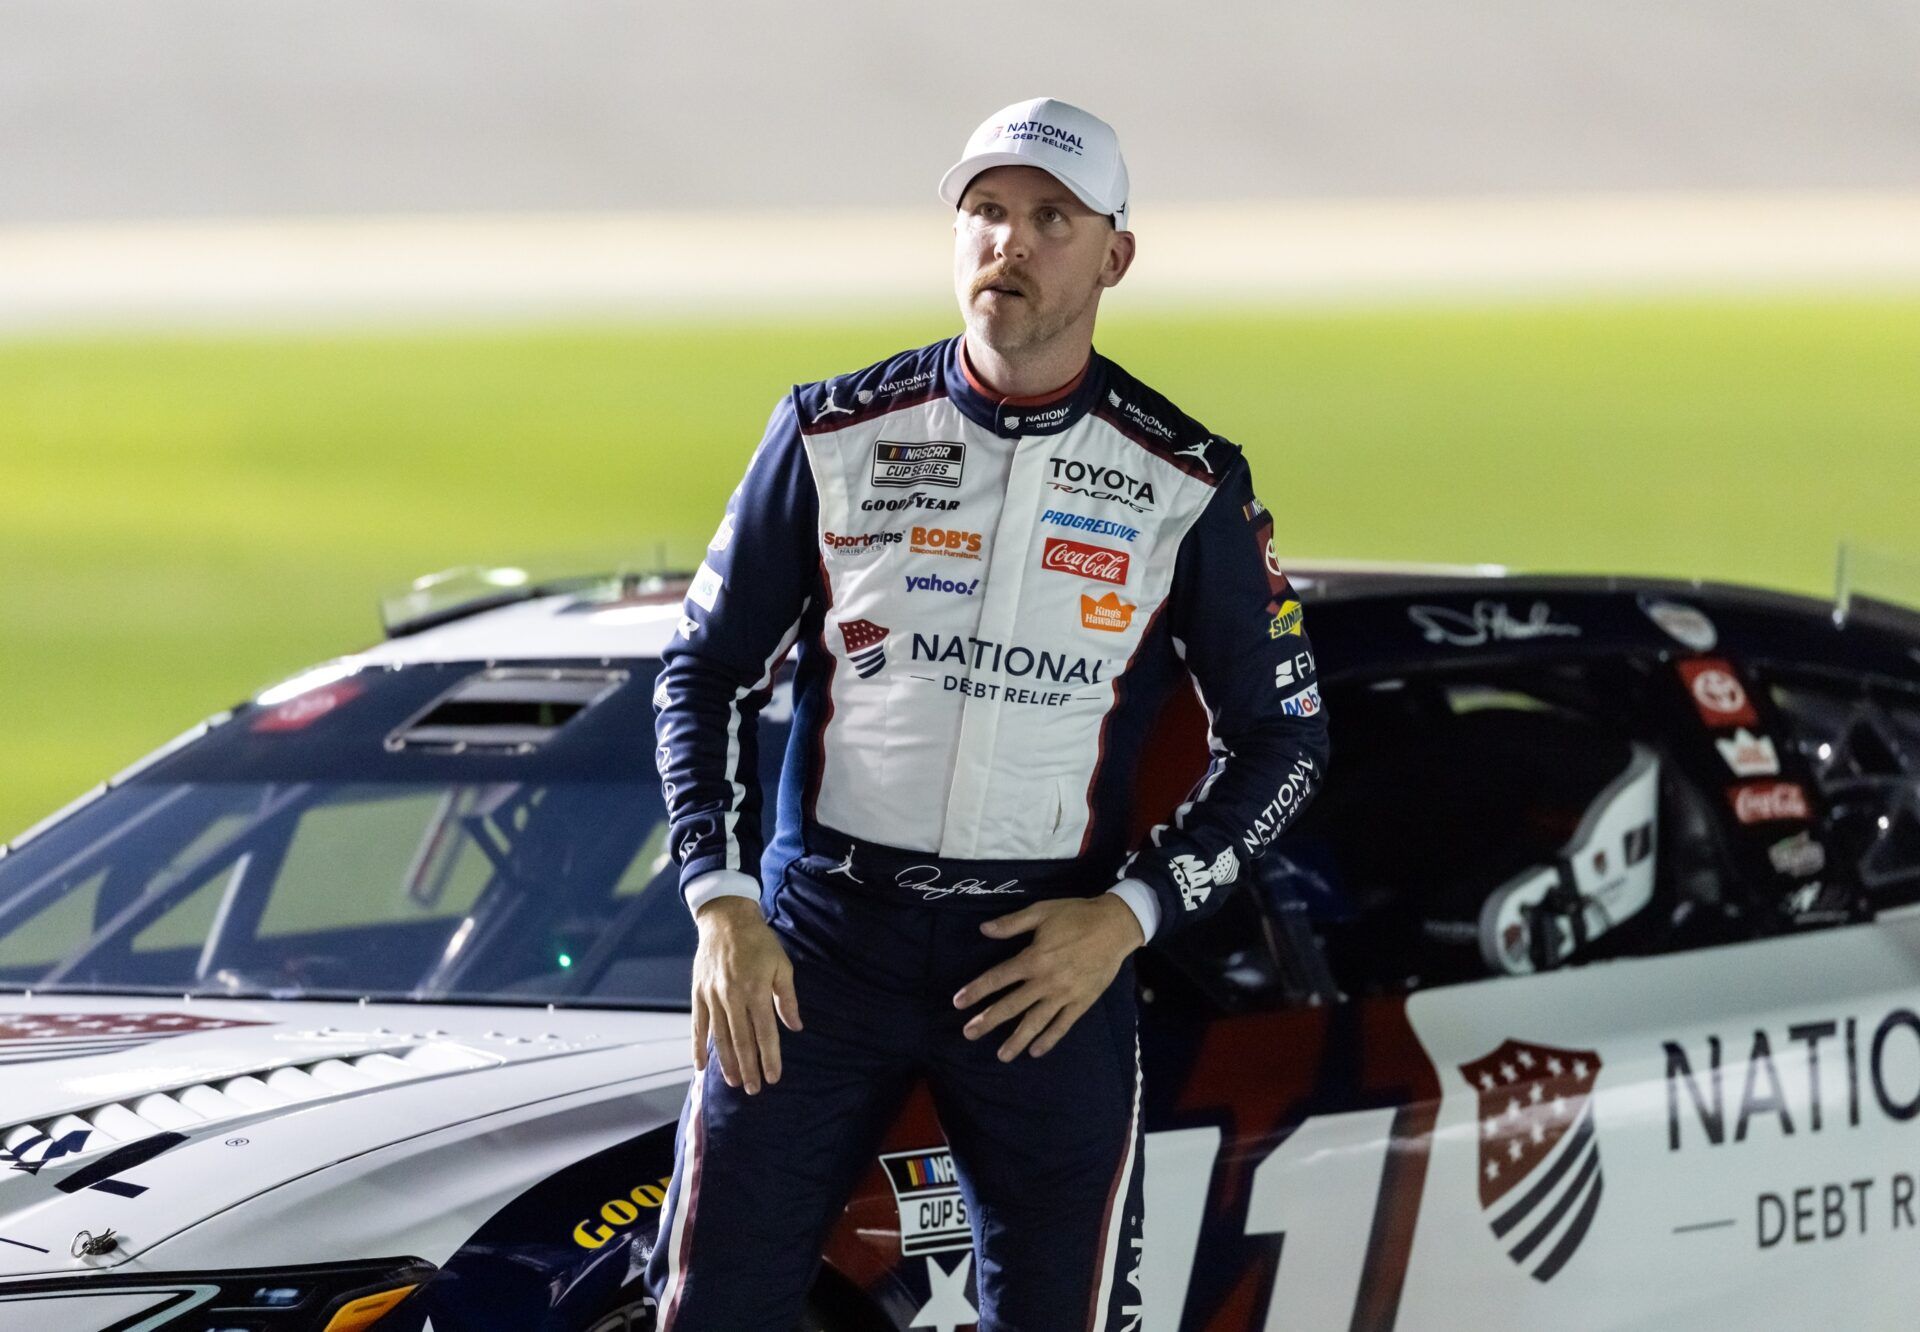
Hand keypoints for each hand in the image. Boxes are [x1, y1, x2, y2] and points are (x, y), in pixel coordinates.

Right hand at [691, 896, 800, 1093]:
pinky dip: (698, 1047)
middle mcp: (733, 997)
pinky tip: (700, 1066)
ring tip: (734, 1082)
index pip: (765, 1033)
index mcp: (756, 991)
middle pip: (741, 1041)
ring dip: (727, 1062)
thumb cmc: (759, 942)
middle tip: (754, 1089)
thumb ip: (787, 998)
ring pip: (720, 1037)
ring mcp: (713, 997)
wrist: (726, 919)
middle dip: (749, 1067)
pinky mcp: (699, 994)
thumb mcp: (781, 965)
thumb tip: (795, 1027)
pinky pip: (698, 1025)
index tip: (773, 1077)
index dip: (770, 1057)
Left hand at [952, 895, 1144, 1061]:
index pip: (998, 978)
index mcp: (1033, 958)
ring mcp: (1064, 995)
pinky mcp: (1082, 1002)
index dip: (977, 990)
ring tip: (1002, 1056)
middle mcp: (1046, 981)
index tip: (958, 1002)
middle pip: (1012, 1005)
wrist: (1116, 926)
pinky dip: (1049, 1039)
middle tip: (969, 1034)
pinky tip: (1036, 1051)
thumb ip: (1012, 923)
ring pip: (1036, 1022)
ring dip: (1017, 1039)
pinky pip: (1062, 1025)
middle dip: (988, 1021)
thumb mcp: (1042, 911)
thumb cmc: (1076, 915)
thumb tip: (984, 929)